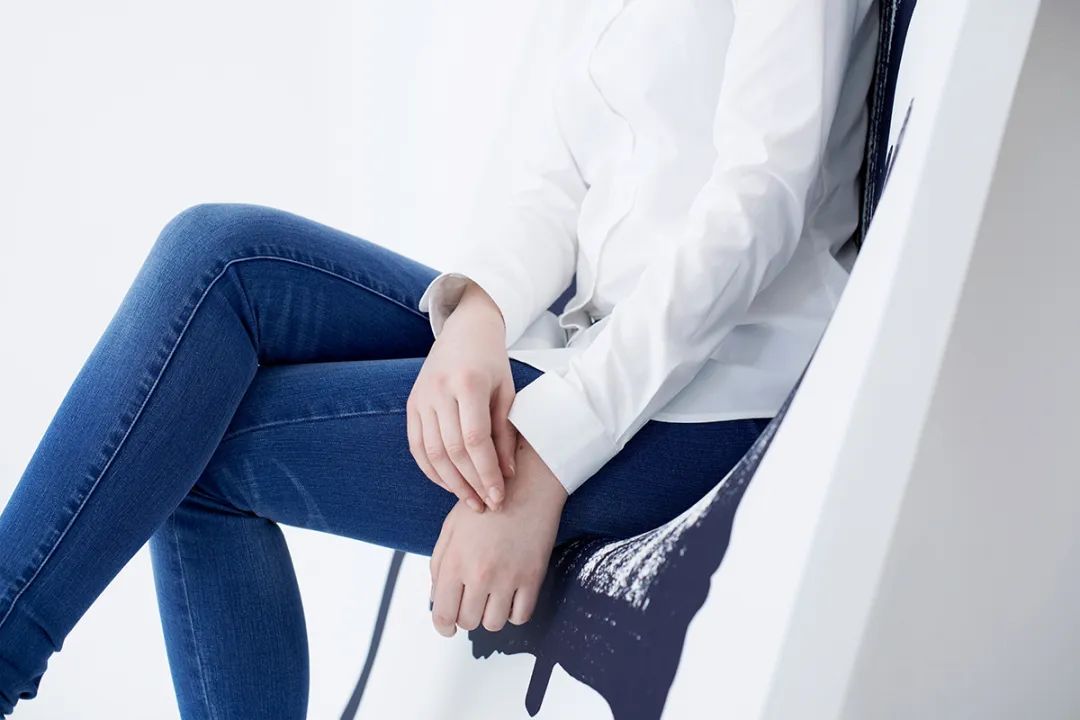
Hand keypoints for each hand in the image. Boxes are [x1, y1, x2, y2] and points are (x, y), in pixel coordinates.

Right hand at [407, 280, 517, 511]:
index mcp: (467, 383)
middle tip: (487, 506)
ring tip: (471, 501)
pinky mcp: (411, 405)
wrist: (465, 330)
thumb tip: (507, 474)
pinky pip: (417, 446)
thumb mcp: (506, 392)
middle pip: (452, 451)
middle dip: (471, 483)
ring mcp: (421, 398)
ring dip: (451, 483)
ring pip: (432, 453)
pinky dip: (432, 470)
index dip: (486, 473)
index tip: (498, 496)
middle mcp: (439, 391)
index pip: (475, 440)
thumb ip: (505, 433)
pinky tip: (449, 484)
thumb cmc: (492, 362)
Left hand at [429, 436, 567, 635]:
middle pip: (468, 622)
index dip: (443, 626)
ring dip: (490, 615)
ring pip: (494, 624)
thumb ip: (438, 564)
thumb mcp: (451, 528)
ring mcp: (508, 578)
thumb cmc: (486, 504)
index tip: (448, 625)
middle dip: (467, 616)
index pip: (443, 614)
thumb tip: (437, 597)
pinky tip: (511, 595)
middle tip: (471, 601)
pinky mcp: (532, 578)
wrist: (526, 486)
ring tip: (492, 597)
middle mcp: (479, 574)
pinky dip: (514, 612)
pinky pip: (521, 616)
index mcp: (454, 562)